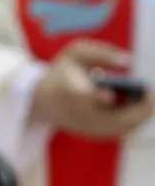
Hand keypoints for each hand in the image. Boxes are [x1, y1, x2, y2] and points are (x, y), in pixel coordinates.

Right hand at [31, 39, 154, 138]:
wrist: (41, 99)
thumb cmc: (62, 72)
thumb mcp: (75, 53)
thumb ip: (101, 52)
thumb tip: (128, 60)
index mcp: (69, 91)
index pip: (81, 98)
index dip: (96, 97)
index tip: (110, 94)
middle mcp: (78, 114)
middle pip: (110, 119)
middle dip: (136, 108)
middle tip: (151, 92)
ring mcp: (86, 127)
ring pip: (120, 127)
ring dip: (140, 114)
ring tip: (150, 97)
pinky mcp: (94, 133)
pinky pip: (121, 130)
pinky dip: (136, 119)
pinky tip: (145, 105)